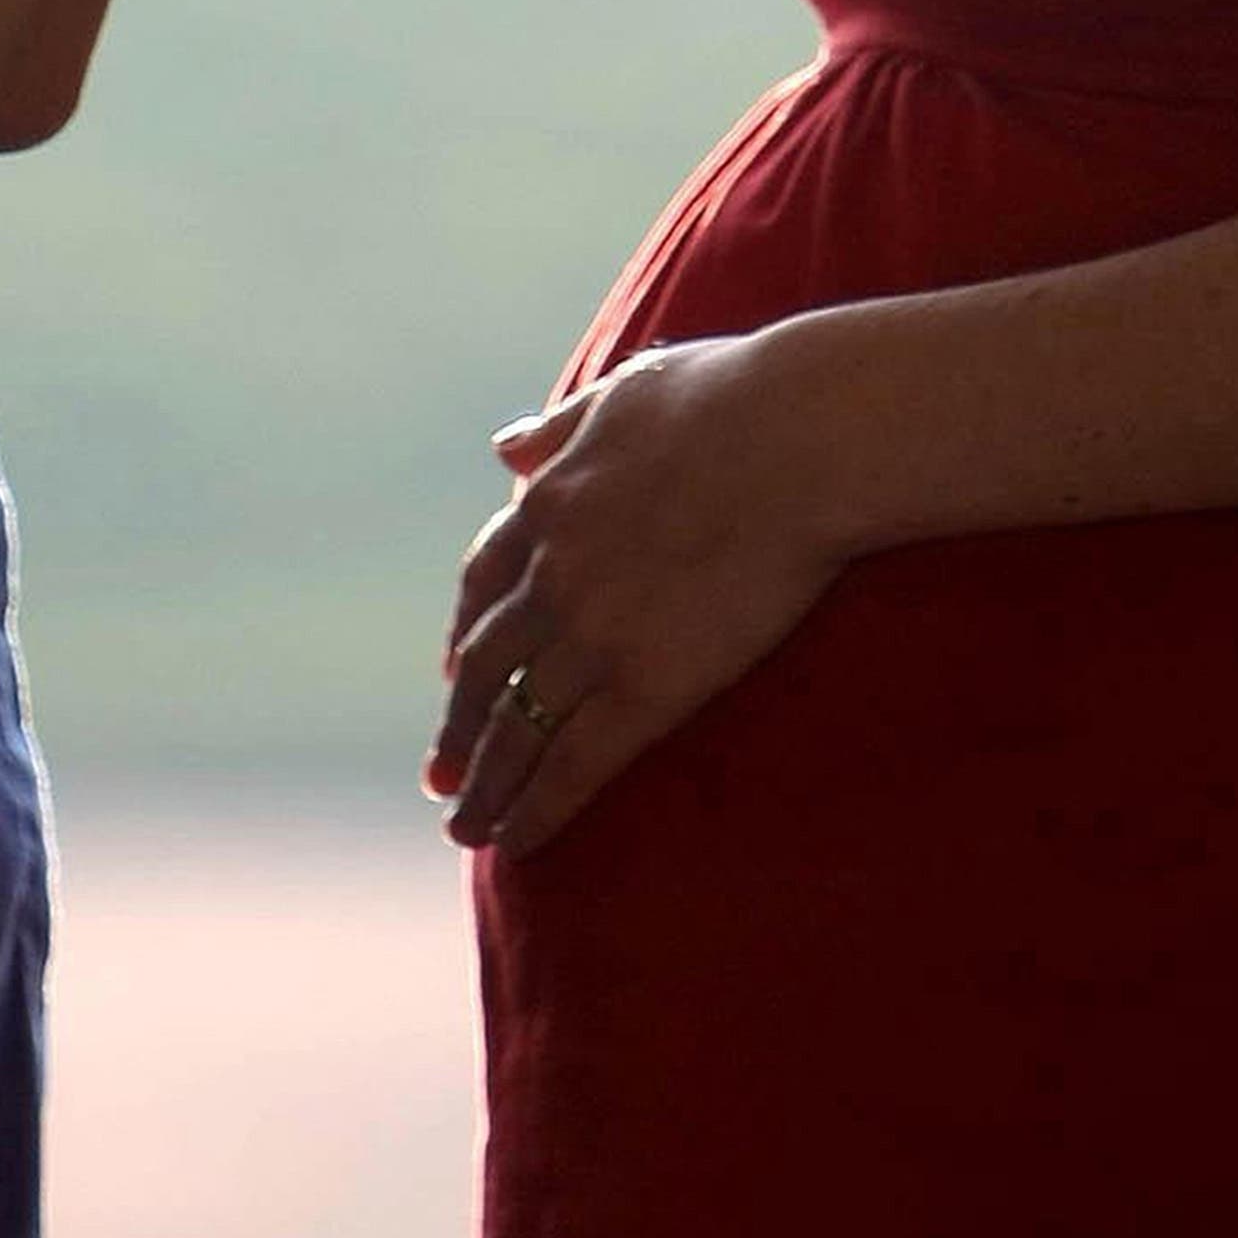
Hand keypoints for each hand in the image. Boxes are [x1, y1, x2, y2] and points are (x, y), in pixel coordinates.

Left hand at [428, 335, 851, 856]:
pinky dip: (536, 807)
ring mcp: (592, 636)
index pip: (486, 585)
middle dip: (458, 728)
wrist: (797, 435)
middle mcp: (552, 578)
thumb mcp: (626, 394)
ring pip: (516, 728)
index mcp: (547, 506)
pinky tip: (516, 843)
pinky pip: (573, 763)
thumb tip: (504, 447)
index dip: (466, 634)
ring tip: (465, 828)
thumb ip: (561, 430)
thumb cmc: (734, 396)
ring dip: (485, 784)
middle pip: (483, 669)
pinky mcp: (645, 686)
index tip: (450, 673)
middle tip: (440, 776)